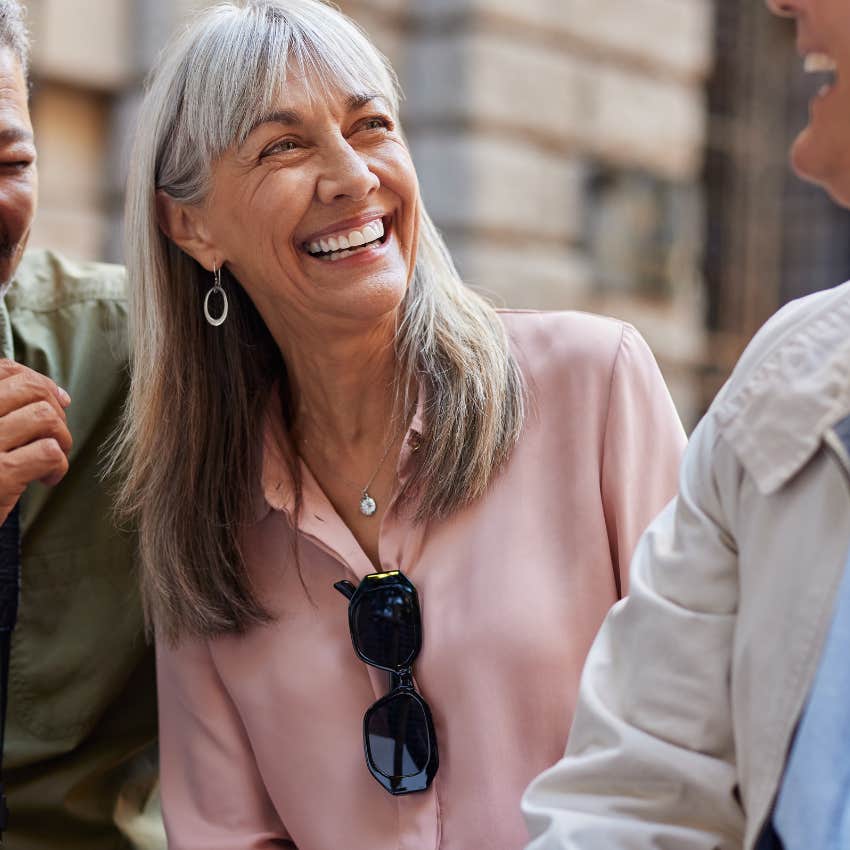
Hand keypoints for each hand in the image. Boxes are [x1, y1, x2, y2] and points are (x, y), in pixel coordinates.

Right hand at [0, 359, 71, 524]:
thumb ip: (5, 410)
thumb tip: (60, 395)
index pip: (5, 370)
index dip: (39, 381)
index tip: (56, 400)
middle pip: (30, 389)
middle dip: (55, 410)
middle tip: (54, 436)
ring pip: (44, 417)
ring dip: (61, 437)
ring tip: (52, 456)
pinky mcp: (0, 476)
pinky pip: (48, 452)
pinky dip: (58, 466)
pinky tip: (47, 479)